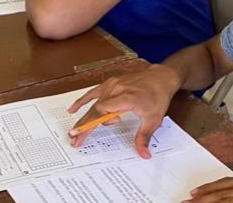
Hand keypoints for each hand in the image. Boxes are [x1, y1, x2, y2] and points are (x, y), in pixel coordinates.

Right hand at [67, 64, 181, 158]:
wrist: (160, 78)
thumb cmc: (157, 96)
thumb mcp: (154, 119)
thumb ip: (144, 137)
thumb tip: (143, 154)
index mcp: (125, 98)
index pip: (102, 112)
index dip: (90, 124)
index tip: (81, 135)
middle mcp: (116, 90)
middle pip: (94, 110)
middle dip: (84, 126)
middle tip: (74, 140)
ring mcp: (112, 85)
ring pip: (93, 104)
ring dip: (84, 118)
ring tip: (76, 131)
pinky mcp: (110, 84)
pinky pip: (93, 93)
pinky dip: (83, 101)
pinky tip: (73, 109)